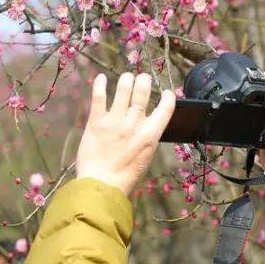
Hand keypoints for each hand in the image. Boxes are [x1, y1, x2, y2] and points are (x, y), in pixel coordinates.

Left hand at [75, 73, 174, 195]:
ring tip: (127, 77)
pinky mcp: (96, 122)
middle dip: (144, 81)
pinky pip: (98, 98)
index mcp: (151, 135)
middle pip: (142, 93)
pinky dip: (100, 85)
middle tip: (143, 77)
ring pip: (123, 90)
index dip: (168, 97)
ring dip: (126, 80)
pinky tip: (101, 78)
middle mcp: (134, 124)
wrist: (103, 186)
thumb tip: (149, 126)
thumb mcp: (146, 157)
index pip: (165, 108)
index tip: (167, 92)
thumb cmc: (126, 177)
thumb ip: (148, 139)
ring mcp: (114, 121)